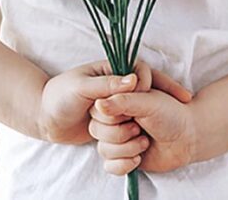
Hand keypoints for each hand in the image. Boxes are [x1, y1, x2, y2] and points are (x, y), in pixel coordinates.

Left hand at [38, 61, 191, 145]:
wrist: (44, 118)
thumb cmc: (59, 96)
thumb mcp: (81, 87)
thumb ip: (106, 85)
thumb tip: (133, 80)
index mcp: (112, 73)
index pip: (145, 75)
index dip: (165, 86)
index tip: (183, 98)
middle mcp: (117, 91)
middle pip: (147, 102)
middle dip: (152, 116)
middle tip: (160, 127)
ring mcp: (116, 111)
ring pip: (139, 124)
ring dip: (138, 136)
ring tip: (142, 143)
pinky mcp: (112, 128)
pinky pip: (129, 138)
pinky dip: (132, 148)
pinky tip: (138, 155)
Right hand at [89, 87, 196, 174]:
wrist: (188, 137)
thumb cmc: (170, 113)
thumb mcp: (146, 101)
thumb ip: (121, 101)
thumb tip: (98, 104)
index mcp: (115, 99)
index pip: (96, 110)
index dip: (113, 117)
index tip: (132, 115)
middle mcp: (113, 118)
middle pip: (96, 130)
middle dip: (120, 134)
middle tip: (139, 129)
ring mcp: (116, 138)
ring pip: (103, 149)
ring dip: (126, 149)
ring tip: (145, 142)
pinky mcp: (122, 156)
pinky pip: (109, 165)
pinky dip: (124, 165)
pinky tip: (138, 159)